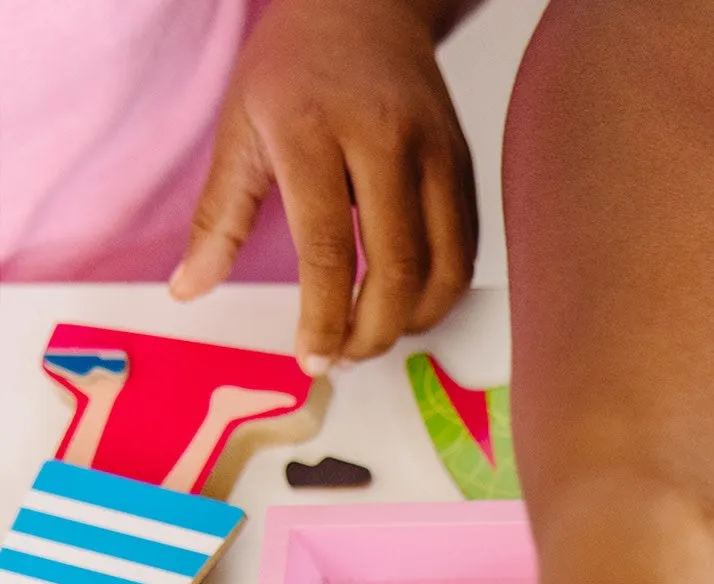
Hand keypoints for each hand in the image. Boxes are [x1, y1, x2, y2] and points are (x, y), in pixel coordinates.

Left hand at [170, 0, 477, 370]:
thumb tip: (190, 288)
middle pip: (395, 270)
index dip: (324, 317)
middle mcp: (384, 141)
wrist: (364, 7)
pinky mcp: (464, 168)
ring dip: (412, 321)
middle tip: (343, 357)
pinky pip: (463, 252)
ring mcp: (435, 154)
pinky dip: (438, 294)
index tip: (312, 359)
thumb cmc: (294, 68)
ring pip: (443, 270)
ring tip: (375, 334)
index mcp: (315, 129)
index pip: (327, 248)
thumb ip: (220, 217)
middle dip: (371, 332)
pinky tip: (407, 304)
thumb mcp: (240, 129)